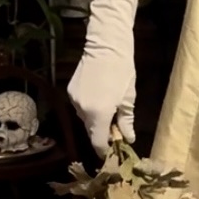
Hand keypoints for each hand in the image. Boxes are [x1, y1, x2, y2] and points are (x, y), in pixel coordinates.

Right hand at [68, 41, 135, 156]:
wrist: (106, 46)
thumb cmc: (122, 71)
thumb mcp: (128, 98)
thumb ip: (126, 121)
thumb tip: (128, 139)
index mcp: (99, 114)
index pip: (97, 141)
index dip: (104, 150)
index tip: (111, 152)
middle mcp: (82, 109)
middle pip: (91, 130)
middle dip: (102, 132)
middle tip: (115, 127)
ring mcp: (74, 99)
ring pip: (85, 118)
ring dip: (95, 119)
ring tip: (108, 108)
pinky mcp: (70, 90)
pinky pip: (80, 106)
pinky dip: (89, 107)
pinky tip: (98, 97)